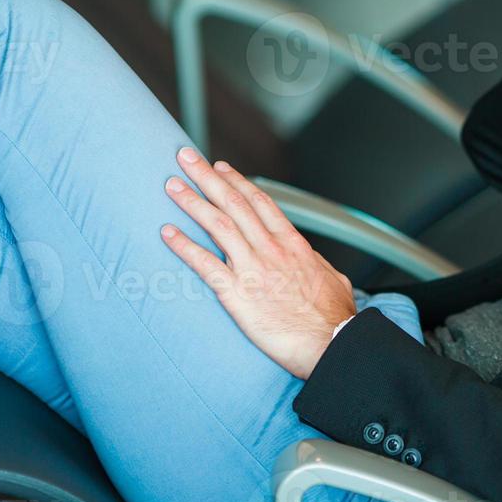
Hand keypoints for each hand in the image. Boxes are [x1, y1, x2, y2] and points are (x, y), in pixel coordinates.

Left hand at [160, 147, 355, 378]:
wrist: (331, 343)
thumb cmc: (335, 318)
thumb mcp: (332, 279)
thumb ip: (315, 263)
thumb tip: (308, 257)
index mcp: (294, 245)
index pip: (261, 203)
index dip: (238, 182)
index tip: (221, 167)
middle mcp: (271, 250)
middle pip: (234, 204)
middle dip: (208, 177)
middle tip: (186, 158)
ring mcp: (253, 269)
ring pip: (218, 225)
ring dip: (192, 202)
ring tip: (172, 185)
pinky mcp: (237, 294)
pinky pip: (205, 264)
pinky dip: (184, 246)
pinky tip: (167, 233)